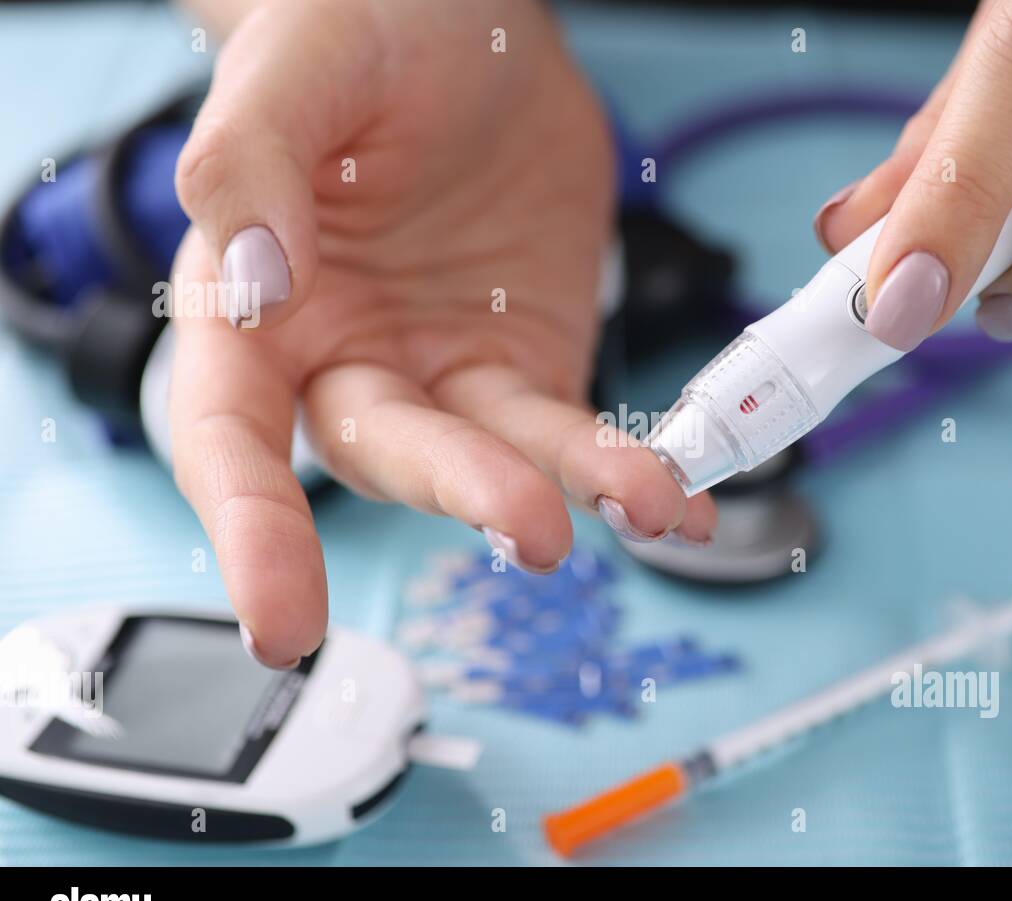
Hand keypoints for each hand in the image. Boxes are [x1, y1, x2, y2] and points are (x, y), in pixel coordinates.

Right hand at [169, 0, 716, 667]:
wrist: (469, 25)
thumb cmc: (361, 34)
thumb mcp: (295, 69)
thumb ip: (250, 166)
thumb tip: (258, 280)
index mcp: (251, 308)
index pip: (230, 437)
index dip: (252, 531)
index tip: (284, 622)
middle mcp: (344, 359)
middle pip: (387, 453)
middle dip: (461, 491)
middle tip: (528, 522)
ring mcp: (443, 373)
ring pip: (496, 456)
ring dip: (568, 487)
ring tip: (645, 500)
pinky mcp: (526, 366)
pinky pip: (571, 434)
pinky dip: (621, 469)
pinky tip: (673, 497)